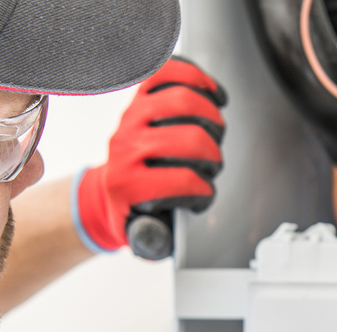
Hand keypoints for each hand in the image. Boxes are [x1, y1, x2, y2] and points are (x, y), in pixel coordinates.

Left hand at [73, 56, 225, 256]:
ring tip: (214, 133)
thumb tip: (164, 235)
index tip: (203, 195)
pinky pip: (170, 72)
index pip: (182, 181)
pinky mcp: (139, 97)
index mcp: (127, 185)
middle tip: (211, 166)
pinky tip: (212, 94)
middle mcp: (126, 147)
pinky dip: (197, 78)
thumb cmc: (133, 211)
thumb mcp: (142, 237)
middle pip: (190, 140)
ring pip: (184, 101)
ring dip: (212, 119)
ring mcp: (132, 118)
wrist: (108, 191)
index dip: (203, 192)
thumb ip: (156, 240)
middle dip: (212, 157)